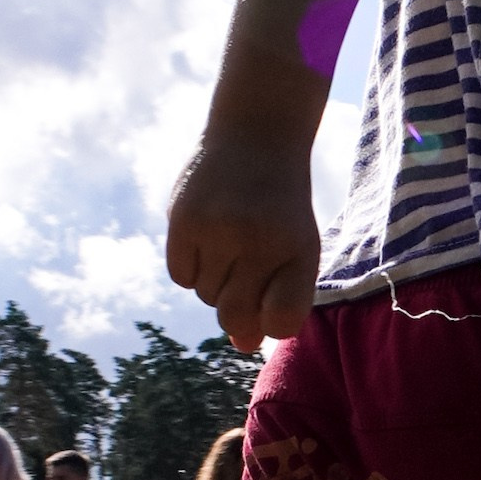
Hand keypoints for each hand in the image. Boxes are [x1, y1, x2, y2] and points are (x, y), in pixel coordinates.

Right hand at [167, 127, 322, 349]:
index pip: (282, 321)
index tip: (271, 295)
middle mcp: (260, 243)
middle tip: (244, 267)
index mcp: (299, 252)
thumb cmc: (280, 206)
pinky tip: (205, 235)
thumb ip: (277, 300)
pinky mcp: (183, 220)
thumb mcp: (295, 249)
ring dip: (216, 281)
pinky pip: (181, 277)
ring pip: (206, 297)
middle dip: (238, 306)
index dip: (272, 318)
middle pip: (235, 316)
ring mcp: (218, 231)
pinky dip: (191, 267)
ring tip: (230, 240)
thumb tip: (242, 344)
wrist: (255, 135)